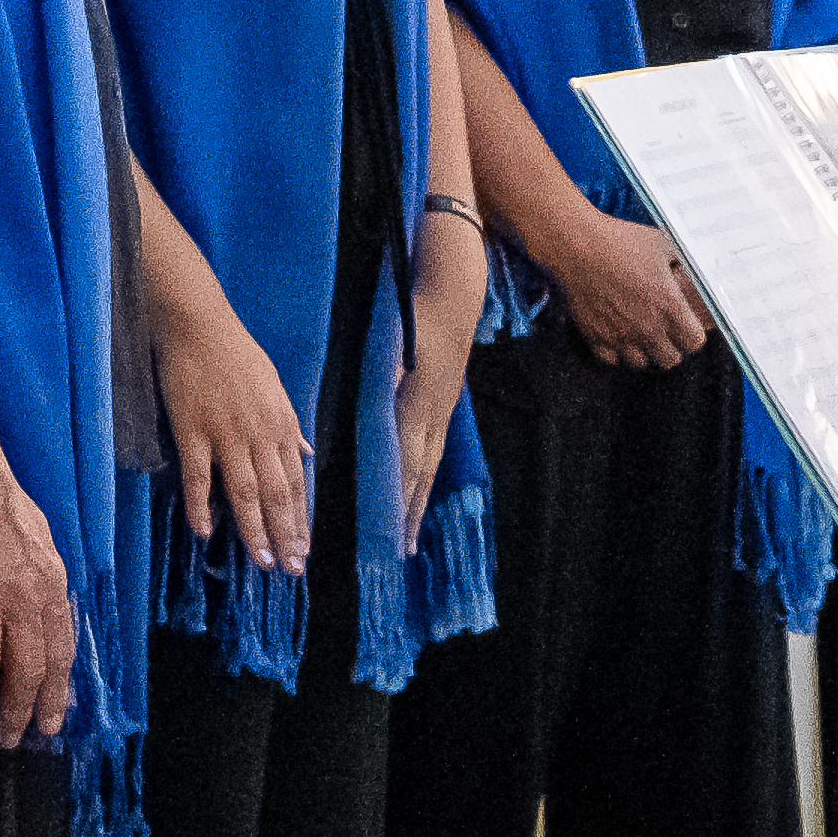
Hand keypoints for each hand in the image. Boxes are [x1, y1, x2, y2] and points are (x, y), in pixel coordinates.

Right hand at [0, 420, 78, 746]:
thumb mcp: (40, 541)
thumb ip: (43, 586)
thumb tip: (44, 626)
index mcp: (51, 583)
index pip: (59, 652)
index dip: (54, 694)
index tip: (48, 724)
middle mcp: (24, 591)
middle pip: (26, 667)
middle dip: (18, 710)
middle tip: (9, 739)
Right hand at [154, 295, 310, 574]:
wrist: (200, 324)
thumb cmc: (237, 354)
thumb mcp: (275, 387)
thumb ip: (290, 426)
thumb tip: (306, 453)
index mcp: (281, 424)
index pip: (296, 482)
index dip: (299, 519)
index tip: (303, 550)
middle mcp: (259, 433)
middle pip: (276, 493)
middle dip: (285, 534)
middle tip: (289, 569)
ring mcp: (225, 433)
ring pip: (244, 491)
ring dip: (254, 529)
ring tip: (261, 560)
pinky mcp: (192, 430)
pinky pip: (199, 476)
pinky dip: (201, 505)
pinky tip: (206, 532)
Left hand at [394, 209, 488, 546]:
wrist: (456, 288)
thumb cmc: (417, 309)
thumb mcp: (397, 338)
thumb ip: (387, 372)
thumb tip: (381, 403)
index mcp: (417, 402)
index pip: (405, 463)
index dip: (397, 499)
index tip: (389, 533)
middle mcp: (432, 413)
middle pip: (420, 473)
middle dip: (408, 511)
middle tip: (400, 548)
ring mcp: (442, 407)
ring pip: (430, 463)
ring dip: (418, 497)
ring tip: (410, 528)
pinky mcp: (444, 400)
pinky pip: (434, 446)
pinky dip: (425, 472)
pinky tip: (420, 481)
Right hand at [550, 214, 712, 372]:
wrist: (579, 245)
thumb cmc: (619, 241)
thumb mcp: (662, 243)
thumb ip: (680, 261)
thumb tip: (690, 265)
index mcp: (668, 304)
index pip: (694, 341)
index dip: (694, 334)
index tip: (690, 327)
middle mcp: (646, 325)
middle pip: (670, 359)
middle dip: (673, 347)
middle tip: (668, 333)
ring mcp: (620, 333)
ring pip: (641, 362)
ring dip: (644, 351)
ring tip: (643, 336)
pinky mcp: (595, 335)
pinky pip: (611, 358)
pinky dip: (616, 351)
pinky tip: (618, 335)